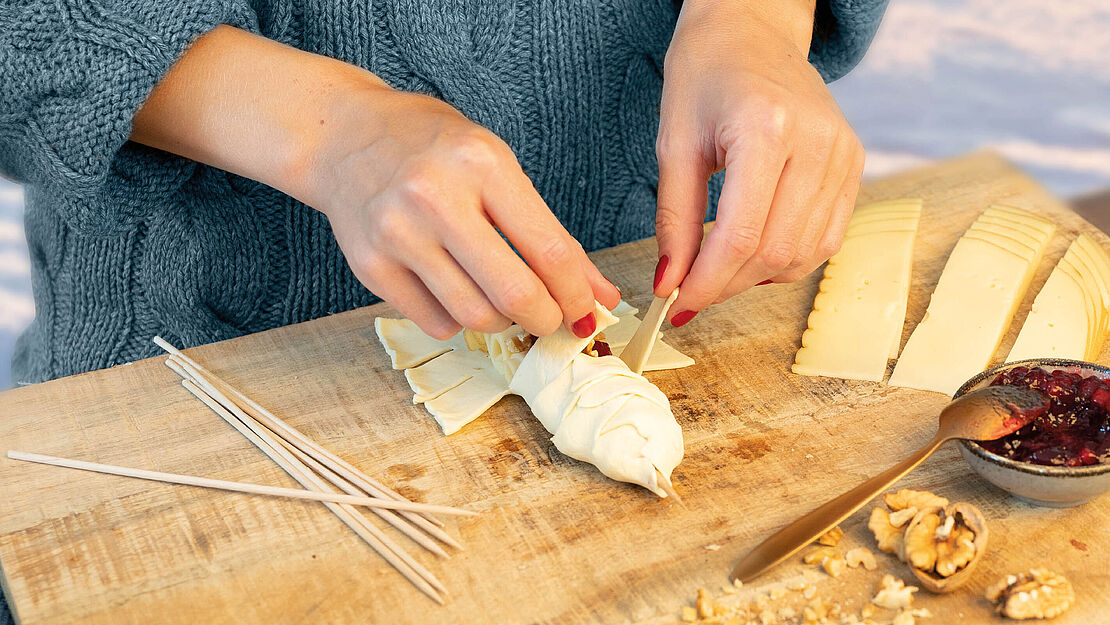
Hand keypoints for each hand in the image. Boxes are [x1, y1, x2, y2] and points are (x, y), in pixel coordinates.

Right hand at [133, 27, 617, 340]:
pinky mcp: (369, 265)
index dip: (577, 294)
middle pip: (513, 294)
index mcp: (481, 163)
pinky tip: (459, 293)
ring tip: (504, 302)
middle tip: (550, 317)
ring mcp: (397, 234)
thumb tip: (599, 295)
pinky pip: (435, 322)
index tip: (584, 310)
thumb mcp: (497, 166)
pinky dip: (458, 321)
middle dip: (545, 319)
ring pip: (474, 317)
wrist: (343, 136)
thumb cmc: (432, 148)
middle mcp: (435, 198)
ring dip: (503, 322)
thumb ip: (548, 232)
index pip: (549, 250)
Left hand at [653, 0, 864, 324]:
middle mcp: (817, 143)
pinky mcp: (854, 164)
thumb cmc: (706, 74)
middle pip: (776, 251)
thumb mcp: (674, 144)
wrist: (752, 30)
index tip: (678, 304)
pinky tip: (753, 255)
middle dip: (728, 285)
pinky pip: (826, 238)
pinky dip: (788, 260)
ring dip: (756, 279)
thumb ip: (675, 220)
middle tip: (690, 294)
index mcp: (767, 129)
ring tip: (718, 273)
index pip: (742, 235)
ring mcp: (844, 154)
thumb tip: (670, 283)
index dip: (709, 281)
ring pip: (804, 254)